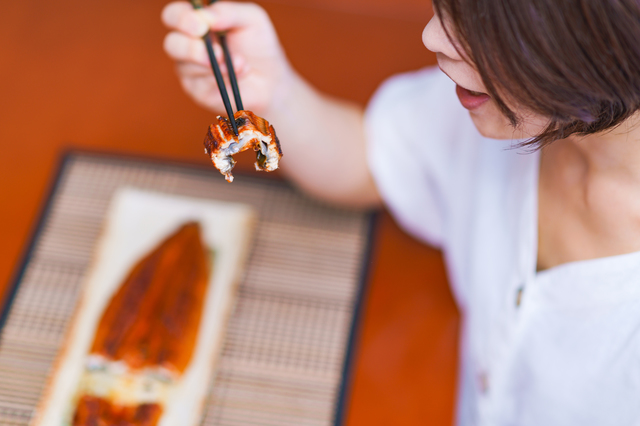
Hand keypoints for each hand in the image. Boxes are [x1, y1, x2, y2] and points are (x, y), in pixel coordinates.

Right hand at [162, 1, 292, 114]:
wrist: (271, 80)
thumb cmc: (259, 46)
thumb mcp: (251, 20)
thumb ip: (228, 12)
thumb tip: (204, 17)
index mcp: (196, 22)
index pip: (174, 16)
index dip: (181, 19)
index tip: (201, 27)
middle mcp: (187, 44)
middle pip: (171, 44)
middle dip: (192, 48)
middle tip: (217, 53)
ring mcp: (190, 69)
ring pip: (186, 66)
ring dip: (217, 65)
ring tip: (241, 63)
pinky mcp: (198, 90)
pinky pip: (200, 85)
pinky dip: (221, 80)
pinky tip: (238, 76)